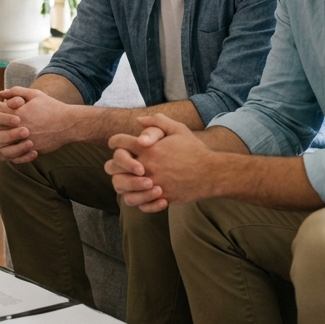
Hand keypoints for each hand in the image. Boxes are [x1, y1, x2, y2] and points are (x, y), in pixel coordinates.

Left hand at [0, 87, 77, 163]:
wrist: (68, 123)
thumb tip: (1, 94)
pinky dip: (6, 155)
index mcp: (16, 112)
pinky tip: (8, 150)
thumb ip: (16, 91)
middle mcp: (17, 127)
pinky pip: (10, 158)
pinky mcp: (30, 151)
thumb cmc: (51, 107)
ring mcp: (23, 141)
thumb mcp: (35, 94)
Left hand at [105, 114, 219, 211]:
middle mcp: (146, 165)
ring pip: (122, 189)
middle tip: (122, 168)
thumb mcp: (178, 129)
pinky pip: (139, 204)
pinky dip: (139, 200)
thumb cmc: (194, 150)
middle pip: (112, 167)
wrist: (212, 173)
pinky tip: (146, 195)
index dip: (114, 142)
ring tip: (133, 183)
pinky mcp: (160, 197)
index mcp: (148, 147)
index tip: (118, 146)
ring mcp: (152, 183)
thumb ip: (158, 121)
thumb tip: (139, 120)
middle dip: (114, 166)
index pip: (118, 142)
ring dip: (124, 186)